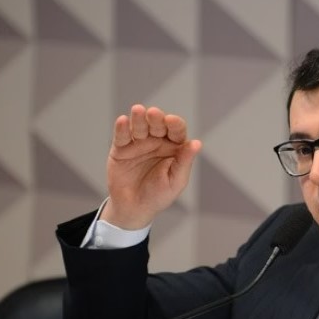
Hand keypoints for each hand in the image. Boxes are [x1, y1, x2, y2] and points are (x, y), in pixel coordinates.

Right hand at [101, 104, 201, 228]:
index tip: (171, 122)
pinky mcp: (121, 149)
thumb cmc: (159, 195)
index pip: (176, 131)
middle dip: (156, 118)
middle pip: (157, 124)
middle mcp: (157, 141)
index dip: (174, 124)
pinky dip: (121, 128)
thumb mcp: (176, 180)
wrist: (134, 208)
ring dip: (139, 118)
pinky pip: (121, 136)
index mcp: (174, 147)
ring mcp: (138, 143)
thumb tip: (197, 143)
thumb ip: (184, 161)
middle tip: (153, 114)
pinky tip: (123, 121)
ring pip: (139, 126)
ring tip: (138, 111)